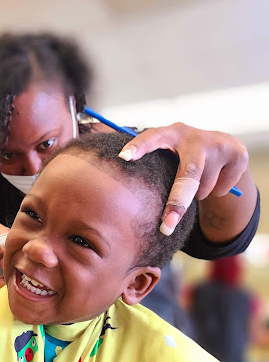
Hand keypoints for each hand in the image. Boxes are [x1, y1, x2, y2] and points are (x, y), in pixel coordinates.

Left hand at [118, 123, 248, 234]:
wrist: (222, 146)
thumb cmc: (181, 157)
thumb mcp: (166, 155)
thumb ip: (152, 166)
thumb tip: (126, 200)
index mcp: (170, 134)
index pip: (152, 137)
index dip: (138, 147)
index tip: (123, 157)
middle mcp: (193, 136)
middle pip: (188, 174)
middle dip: (178, 203)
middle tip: (166, 227)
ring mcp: (218, 143)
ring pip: (204, 186)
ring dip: (198, 194)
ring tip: (196, 181)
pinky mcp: (237, 154)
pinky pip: (222, 188)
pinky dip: (217, 192)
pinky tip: (216, 177)